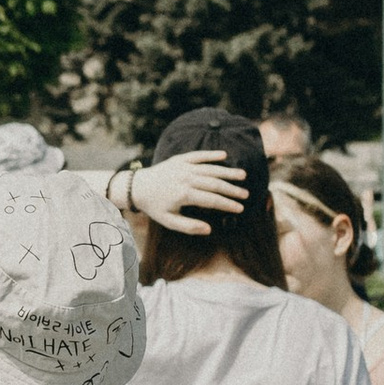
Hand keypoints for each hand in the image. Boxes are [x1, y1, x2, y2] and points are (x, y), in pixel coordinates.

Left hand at [128, 152, 244, 236]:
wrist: (137, 187)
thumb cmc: (154, 207)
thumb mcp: (169, 221)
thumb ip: (189, 227)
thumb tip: (209, 230)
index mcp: (184, 194)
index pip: (212, 200)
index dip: (227, 204)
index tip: (240, 208)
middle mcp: (185, 178)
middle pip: (215, 184)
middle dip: (232, 190)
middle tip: (246, 195)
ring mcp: (183, 167)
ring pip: (210, 169)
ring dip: (227, 172)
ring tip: (242, 176)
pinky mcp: (180, 159)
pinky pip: (198, 155)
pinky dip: (211, 154)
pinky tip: (224, 155)